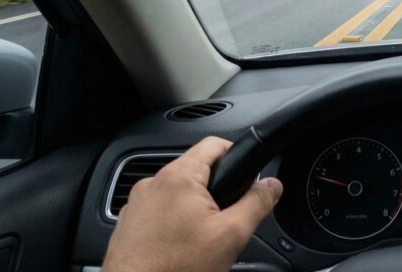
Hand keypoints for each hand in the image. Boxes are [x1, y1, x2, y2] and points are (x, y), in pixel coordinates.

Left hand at [103, 136, 283, 271]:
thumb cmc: (175, 267)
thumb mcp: (230, 235)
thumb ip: (256, 204)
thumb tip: (272, 185)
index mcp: (179, 177)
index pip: (214, 144)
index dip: (236, 154)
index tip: (245, 176)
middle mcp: (153, 183)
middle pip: (196, 170)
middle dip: (216, 190)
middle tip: (225, 220)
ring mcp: (138, 203)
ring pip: (178, 193)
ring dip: (194, 208)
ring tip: (201, 239)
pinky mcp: (129, 222)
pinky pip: (160, 210)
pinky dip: (174, 222)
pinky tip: (180, 246)